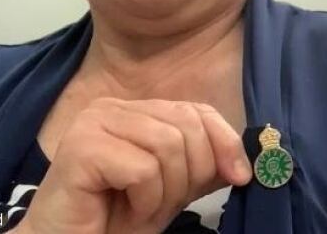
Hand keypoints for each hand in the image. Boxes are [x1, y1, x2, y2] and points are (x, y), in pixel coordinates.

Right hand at [14, 98, 250, 233]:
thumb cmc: (118, 217)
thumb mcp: (174, 187)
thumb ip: (205, 166)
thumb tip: (245, 162)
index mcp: (136, 110)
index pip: (198, 110)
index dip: (225, 142)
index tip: (240, 178)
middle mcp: (113, 108)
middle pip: (187, 126)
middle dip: (190, 174)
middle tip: (165, 203)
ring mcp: (94, 122)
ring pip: (168, 146)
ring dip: (166, 191)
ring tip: (143, 208)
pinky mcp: (81, 147)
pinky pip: (144, 169)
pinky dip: (146, 200)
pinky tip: (127, 210)